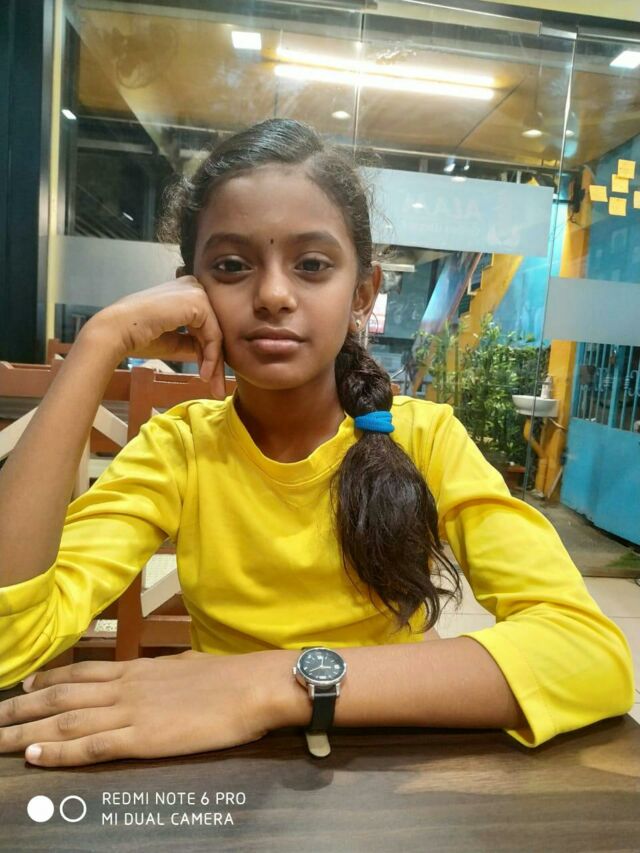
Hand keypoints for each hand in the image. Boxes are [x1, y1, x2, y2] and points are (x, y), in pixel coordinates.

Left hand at [0, 651, 275, 767]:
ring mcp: (131, 711)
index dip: (49, 681)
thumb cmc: (227, 677)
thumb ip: (162, 674)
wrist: (251, 687)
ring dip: (27, 731)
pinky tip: (36, 756)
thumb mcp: (187, 667)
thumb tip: (154, 677)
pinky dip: (59, 752)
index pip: (82, 674)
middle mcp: (126, 687)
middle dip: (23, 709)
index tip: (25, 687)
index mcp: (138, 669)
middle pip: (62, 697)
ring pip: (66, 721)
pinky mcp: (142, 738)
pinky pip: (91, 746)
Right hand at [86, 275, 226, 397]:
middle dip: (215, 361)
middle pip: (212, 329)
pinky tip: (204, 374)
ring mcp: (196, 292)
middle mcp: (192, 287)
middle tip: (216, 387)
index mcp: (184, 292)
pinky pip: (213, 334)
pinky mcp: (198, 302)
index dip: (206, 353)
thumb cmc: (138, 336)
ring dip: (214, 363)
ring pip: (215, 334)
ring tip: (213, 386)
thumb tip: (210, 354)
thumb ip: (191, 341)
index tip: (206, 376)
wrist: (118, 330)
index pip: (204, 326)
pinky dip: (211, 356)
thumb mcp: (173, 340)